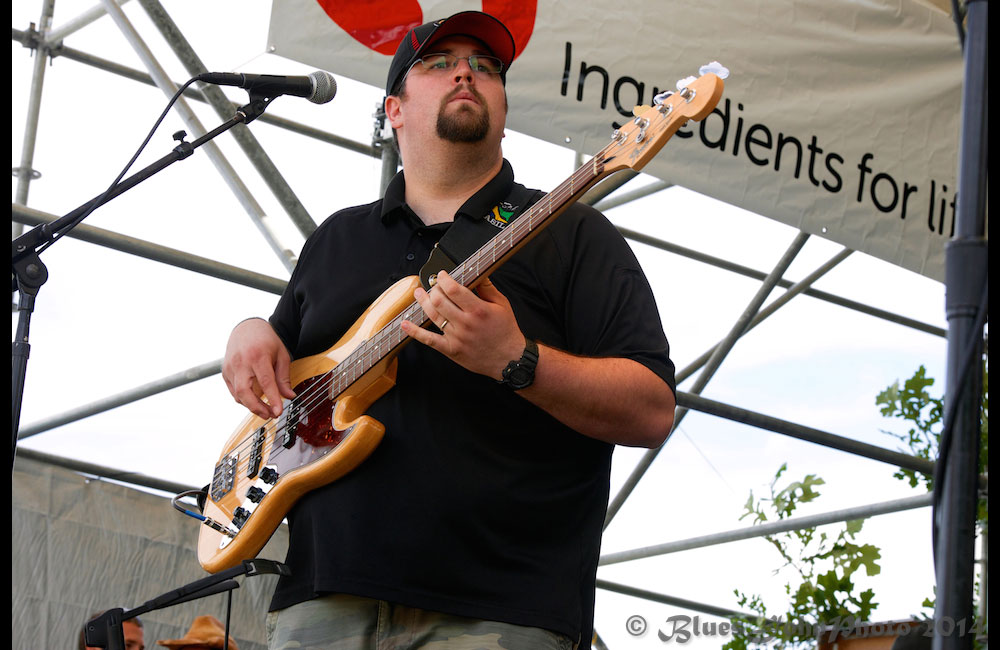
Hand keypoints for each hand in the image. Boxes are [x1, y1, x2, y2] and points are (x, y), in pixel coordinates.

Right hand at [222, 318, 294, 418]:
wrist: (247, 328)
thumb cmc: (266, 340)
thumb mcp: (281, 355)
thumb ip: (284, 377)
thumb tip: (289, 396)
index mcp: (257, 355)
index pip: (265, 382)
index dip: (272, 399)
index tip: (279, 411)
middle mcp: (241, 362)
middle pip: (244, 392)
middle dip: (257, 408)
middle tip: (271, 415)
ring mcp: (230, 367)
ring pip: (237, 395)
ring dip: (251, 406)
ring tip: (266, 410)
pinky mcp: (225, 372)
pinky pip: (234, 391)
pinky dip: (244, 399)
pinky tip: (255, 401)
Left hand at [401, 271, 524, 379]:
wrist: (509, 359)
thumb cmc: (506, 331)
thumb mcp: (502, 305)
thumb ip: (487, 288)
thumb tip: (477, 273)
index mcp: (478, 310)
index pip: (454, 289)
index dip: (443, 279)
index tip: (442, 275)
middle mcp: (466, 323)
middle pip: (439, 301)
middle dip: (433, 289)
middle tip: (433, 285)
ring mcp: (457, 337)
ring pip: (433, 316)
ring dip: (423, 302)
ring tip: (419, 294)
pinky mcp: (451, 350)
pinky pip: (429, 340)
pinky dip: (415, 332)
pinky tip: (405, 324)